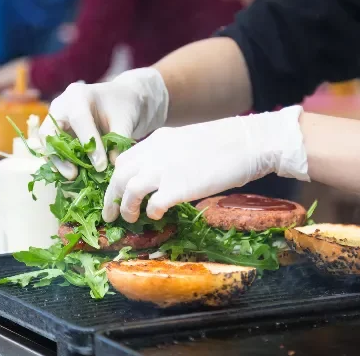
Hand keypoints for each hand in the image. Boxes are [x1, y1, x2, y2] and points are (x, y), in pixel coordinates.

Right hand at [39, 68, 168, 179]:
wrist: (121, 102)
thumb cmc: (123, 108)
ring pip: (47, 144)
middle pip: (50, 132)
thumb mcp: (125, 121)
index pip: (79, 120)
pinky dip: (61, 163)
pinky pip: (53, 151)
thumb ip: (117, 141)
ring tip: (73, 178)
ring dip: (58, 163)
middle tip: (73, 175)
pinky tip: (73, 176)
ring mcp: (56, 121)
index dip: (89, 144)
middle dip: (60, 156)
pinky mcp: (57, 134)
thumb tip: (111, 165)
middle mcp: (61, 107)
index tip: (101, 165)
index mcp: (78, 96)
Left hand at [102, 106, 309, 222]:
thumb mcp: (187, 141)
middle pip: (119, 175)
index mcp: (157, 140)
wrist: (247, 142)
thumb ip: (168, 154)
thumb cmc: (225, 142)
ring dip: (126, 207)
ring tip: (130, 219)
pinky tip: (158, 216)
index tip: (117, 193)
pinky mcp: (179, 187)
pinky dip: (151, 212)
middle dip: (111, 197)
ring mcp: (165, 170)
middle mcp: (155, 153)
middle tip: (111, 214)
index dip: (117, 178)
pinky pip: (153, 205)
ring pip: (128, 190)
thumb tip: (160, 175)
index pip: (124, 159)